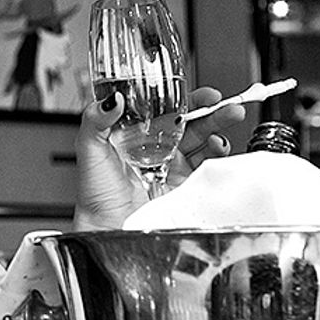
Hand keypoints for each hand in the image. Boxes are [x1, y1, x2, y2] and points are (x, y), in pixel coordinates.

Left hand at [73, 86, 243, 229]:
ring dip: (218, 126)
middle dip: (210, 109)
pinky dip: (218, 152)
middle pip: (189, 121)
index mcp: (136, 134)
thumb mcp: (90, 148)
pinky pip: (208, 164)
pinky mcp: (184, 184)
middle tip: (223, 102)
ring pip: (202, 139)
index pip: (164, 109)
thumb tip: (114, 98)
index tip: (199, 92)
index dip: (182, 98)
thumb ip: (96, 119)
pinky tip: (218, 145)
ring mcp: (172, 165)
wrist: (107, 227)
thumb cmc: (95, 193)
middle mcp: (156, 147)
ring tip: (229, 117)